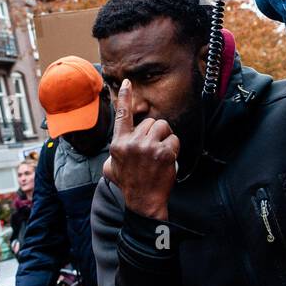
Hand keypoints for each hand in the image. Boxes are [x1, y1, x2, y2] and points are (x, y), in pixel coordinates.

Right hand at [102, 79, 178, 220]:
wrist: (144, 202)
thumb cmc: (129, 185)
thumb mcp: (111, 169)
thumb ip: (113, 155)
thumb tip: (114, 151)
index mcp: (118, 144)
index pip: (121, 116)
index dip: (125, 97)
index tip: (128, 82)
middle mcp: (132, 143)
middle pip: (150, 122)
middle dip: (154, 133)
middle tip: (153, 150)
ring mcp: (148, 147)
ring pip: (163, 127)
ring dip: (165, 138)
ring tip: (160, 153)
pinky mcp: (164, 153)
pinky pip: (174, 140)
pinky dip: (174, 149)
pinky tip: (168, 161)